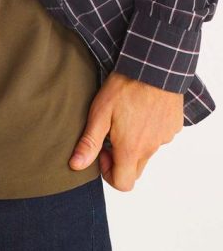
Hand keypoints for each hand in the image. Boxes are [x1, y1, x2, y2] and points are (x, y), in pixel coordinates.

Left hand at [68, 71, 183, 190]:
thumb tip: (76, 165)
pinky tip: (140, 108)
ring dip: (135, 142)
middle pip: (135, 170)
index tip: (102, 149)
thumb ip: (89, 142)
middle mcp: (151, 148)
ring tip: (125, 115)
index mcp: (131, 149)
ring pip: (147, 151)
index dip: (108, 172)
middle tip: (111, 133)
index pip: (122, 184)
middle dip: (120, 158)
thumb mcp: (99, 113)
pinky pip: (159, 136)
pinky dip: (149, 129)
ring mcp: (165, 137)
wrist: (153, 66)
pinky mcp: (173, 126)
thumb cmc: (124, 88)